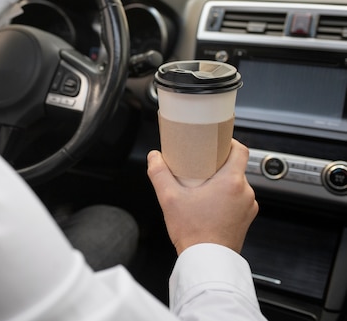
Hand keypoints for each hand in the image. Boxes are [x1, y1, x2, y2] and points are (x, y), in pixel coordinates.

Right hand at [147, 139, 258, 254]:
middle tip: (201, 165)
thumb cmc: (193, 232)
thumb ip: (159, 173)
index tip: (217, 142)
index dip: (230, 142)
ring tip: (203, 186)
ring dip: (223, 183)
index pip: (241, 150)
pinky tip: (209, 203)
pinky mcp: (246, 220)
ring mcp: (247, 208)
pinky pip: (238, 201)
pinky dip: (226, 198)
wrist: (206, 261)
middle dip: (219, 165)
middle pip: (236, 167)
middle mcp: (245, 193)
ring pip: (237, 185)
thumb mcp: (169, 198)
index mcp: (231, 181)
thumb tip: (154, 157)